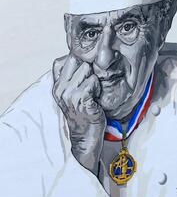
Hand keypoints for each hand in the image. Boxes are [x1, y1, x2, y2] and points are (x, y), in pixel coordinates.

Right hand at [52, 54, 104, 174]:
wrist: (85, 137)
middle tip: (93, 85)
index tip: (86, 72)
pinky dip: (99, 88)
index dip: (77, 62)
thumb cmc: (84, 114)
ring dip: (96, 79)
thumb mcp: (73, 95)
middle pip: (76, 61)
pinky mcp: (81, 101)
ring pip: (87, 70)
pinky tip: (97, 98)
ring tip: (95, 93)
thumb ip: (73, 79)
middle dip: (89, 69)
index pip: (62, 61)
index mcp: (57, 86)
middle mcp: (61, 89)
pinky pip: (93, 82)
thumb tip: (81, 59)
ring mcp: (70, 95)